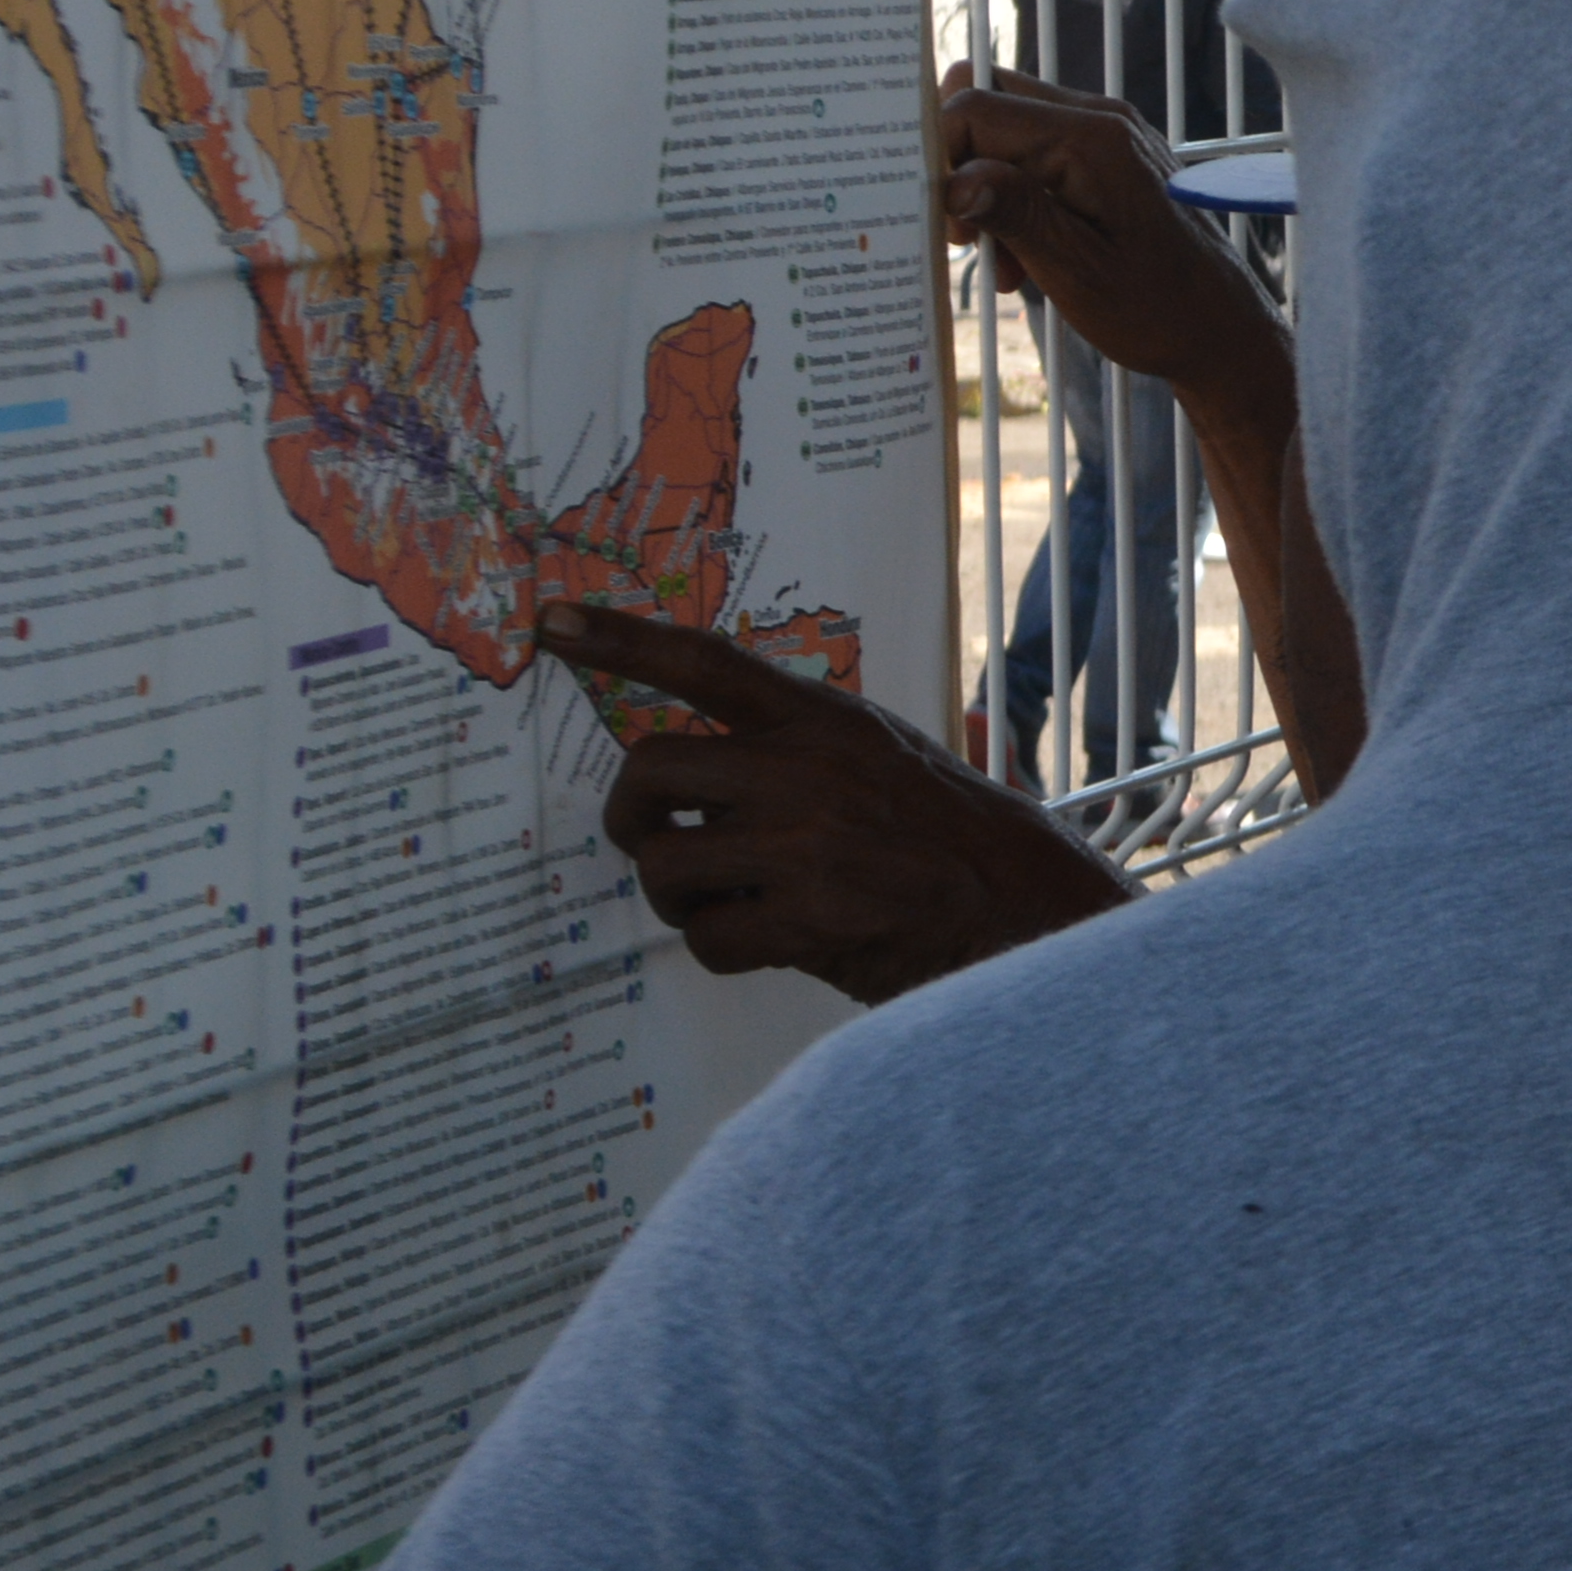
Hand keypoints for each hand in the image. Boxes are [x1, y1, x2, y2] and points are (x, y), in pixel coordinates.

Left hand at [549, 602, 1124, 1001]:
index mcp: (823, 719)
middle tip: (653, 838)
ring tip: (721, 901)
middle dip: (630, 815)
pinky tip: (767, 942)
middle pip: (649, 767)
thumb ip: (793, 749)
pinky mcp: (809, 918)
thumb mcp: (876, 754)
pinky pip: (708, 935)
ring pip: (665, 862)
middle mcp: (806, 769)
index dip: (621, 640)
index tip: (551, 623)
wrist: (1020, 906)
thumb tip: (690, 770)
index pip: (705, 663)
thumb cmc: (942, 832)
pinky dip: (720, 947)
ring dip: (675, 894)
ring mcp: (806, 843)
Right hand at [937, 75, 1281, 405]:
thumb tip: (955, 180)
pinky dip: (1015, 197)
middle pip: (986, 100)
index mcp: (1091, 139)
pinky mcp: (1104, 156)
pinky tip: (1025, 257)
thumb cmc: (1160, 309)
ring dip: (986, 189)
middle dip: (958, 166)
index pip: (975, 107)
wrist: (1222, 328)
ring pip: (1005, 129)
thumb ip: (1016, 215)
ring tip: (1005, 261)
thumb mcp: (1078, 272)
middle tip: (968, 235)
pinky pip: (1035, 153)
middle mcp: (1098, 118)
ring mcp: (1104, 133)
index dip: (942, 159)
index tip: (950, 223)